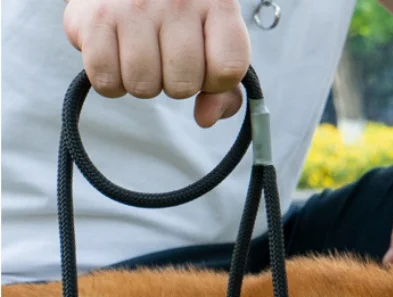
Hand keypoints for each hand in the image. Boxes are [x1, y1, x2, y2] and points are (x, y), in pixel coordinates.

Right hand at [63, 0, 250, 127]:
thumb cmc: (175, 14)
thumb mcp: (212, 42)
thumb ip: (224, 90)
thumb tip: (205, 119)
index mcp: (217, 2)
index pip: (228, 69)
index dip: (215, 82)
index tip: (204, 63)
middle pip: (183, 85)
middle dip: (175, 82)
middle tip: (164, 53)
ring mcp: (133, 5)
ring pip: (143, 87)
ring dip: (141, 81)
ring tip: (138, 51)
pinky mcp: (94, 16)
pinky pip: (106, 81)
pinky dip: (110, 80)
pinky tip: (115, 53)